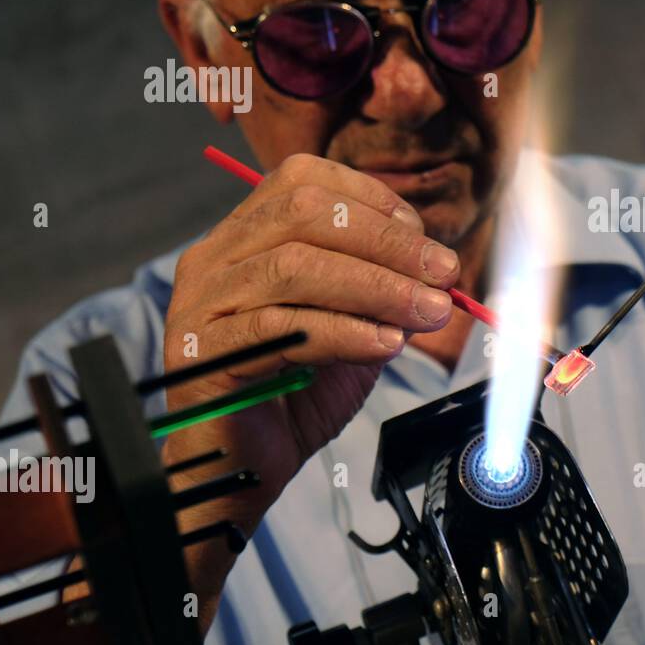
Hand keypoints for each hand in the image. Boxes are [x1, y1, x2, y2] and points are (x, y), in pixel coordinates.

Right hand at [162, 153, 458, 515]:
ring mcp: (201, 302)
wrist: (245, 464)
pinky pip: (280, 328)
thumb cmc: (295, 390)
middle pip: (303, 214)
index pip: (303, 181)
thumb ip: (382, 289)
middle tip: (443, 274)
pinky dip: (344, 332)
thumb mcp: (352, 324)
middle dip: (386, 241)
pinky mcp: (202, 353)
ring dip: (376, 287)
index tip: (424, 236)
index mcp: (245, 236)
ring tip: (428, 313)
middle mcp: (214, 257)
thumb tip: (437, 265)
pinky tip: (385, 344)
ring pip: (294, 267)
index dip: (371, 199)